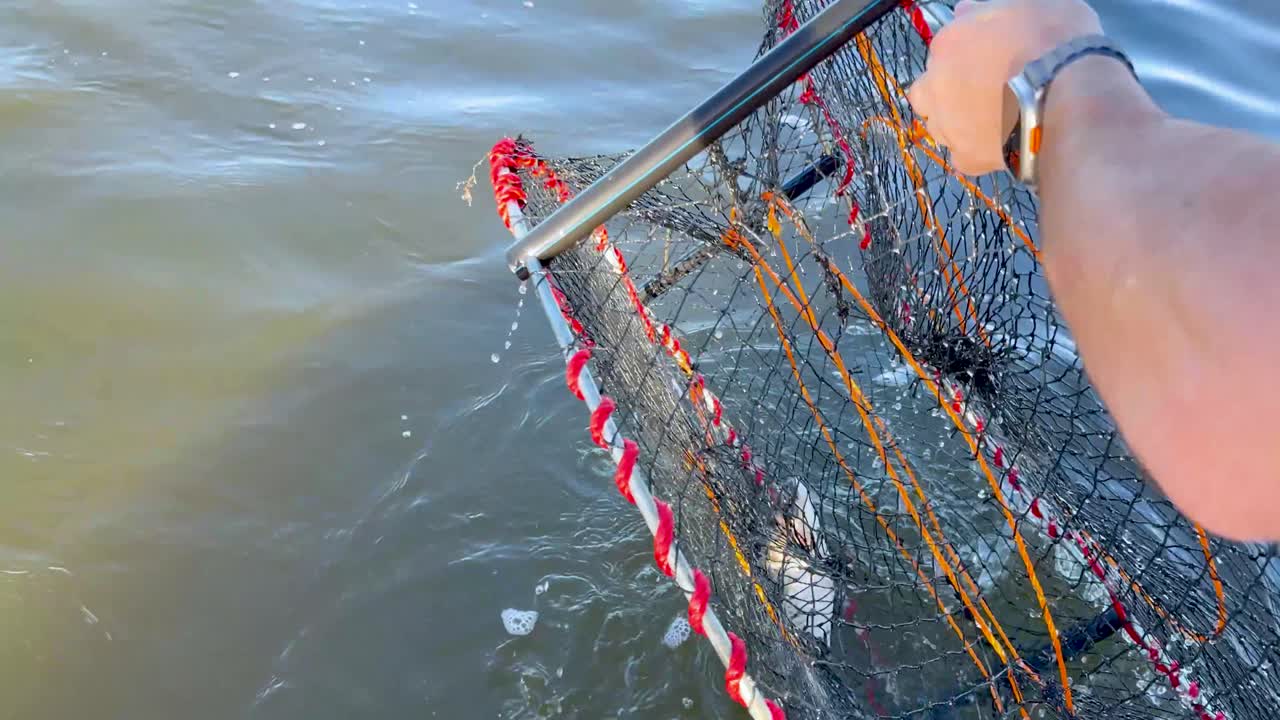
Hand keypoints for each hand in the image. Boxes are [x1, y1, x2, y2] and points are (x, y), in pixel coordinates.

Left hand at [907, 0, 1103, 175]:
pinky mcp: (967, 158)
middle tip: (981, 93)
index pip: (944, 49)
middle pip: (927, 91)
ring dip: (958, 122)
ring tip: (993, 121)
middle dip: (946, 92)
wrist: (1069, 95)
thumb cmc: (1055, 41)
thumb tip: (964, 12)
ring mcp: (947, 125)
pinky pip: (964, 156)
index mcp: (948, 43)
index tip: (990, 61)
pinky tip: (1000, 144)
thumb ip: (989, 10)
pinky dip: (978, 152)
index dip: (966, 56)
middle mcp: (936, 85)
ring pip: (940, 126)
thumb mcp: (1028, 4)